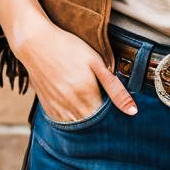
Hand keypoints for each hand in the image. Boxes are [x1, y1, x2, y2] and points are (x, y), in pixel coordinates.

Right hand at [13, 16, 138, 121]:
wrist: (36, 43)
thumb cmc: (69, 48)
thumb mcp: (96, 62)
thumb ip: (114, 88)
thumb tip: (133, 112)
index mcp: (87, 95)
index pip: (107, 119)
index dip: (113, 112)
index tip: (113, 100)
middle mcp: (71, 107)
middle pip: (93, 125)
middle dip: (100, 118)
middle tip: (99, 95)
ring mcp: (57, 110)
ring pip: (77, 126)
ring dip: (85, 118)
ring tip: (86, 97)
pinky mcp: (47, 109)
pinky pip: (63, 123)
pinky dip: (71, 117)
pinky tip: (73, 101)